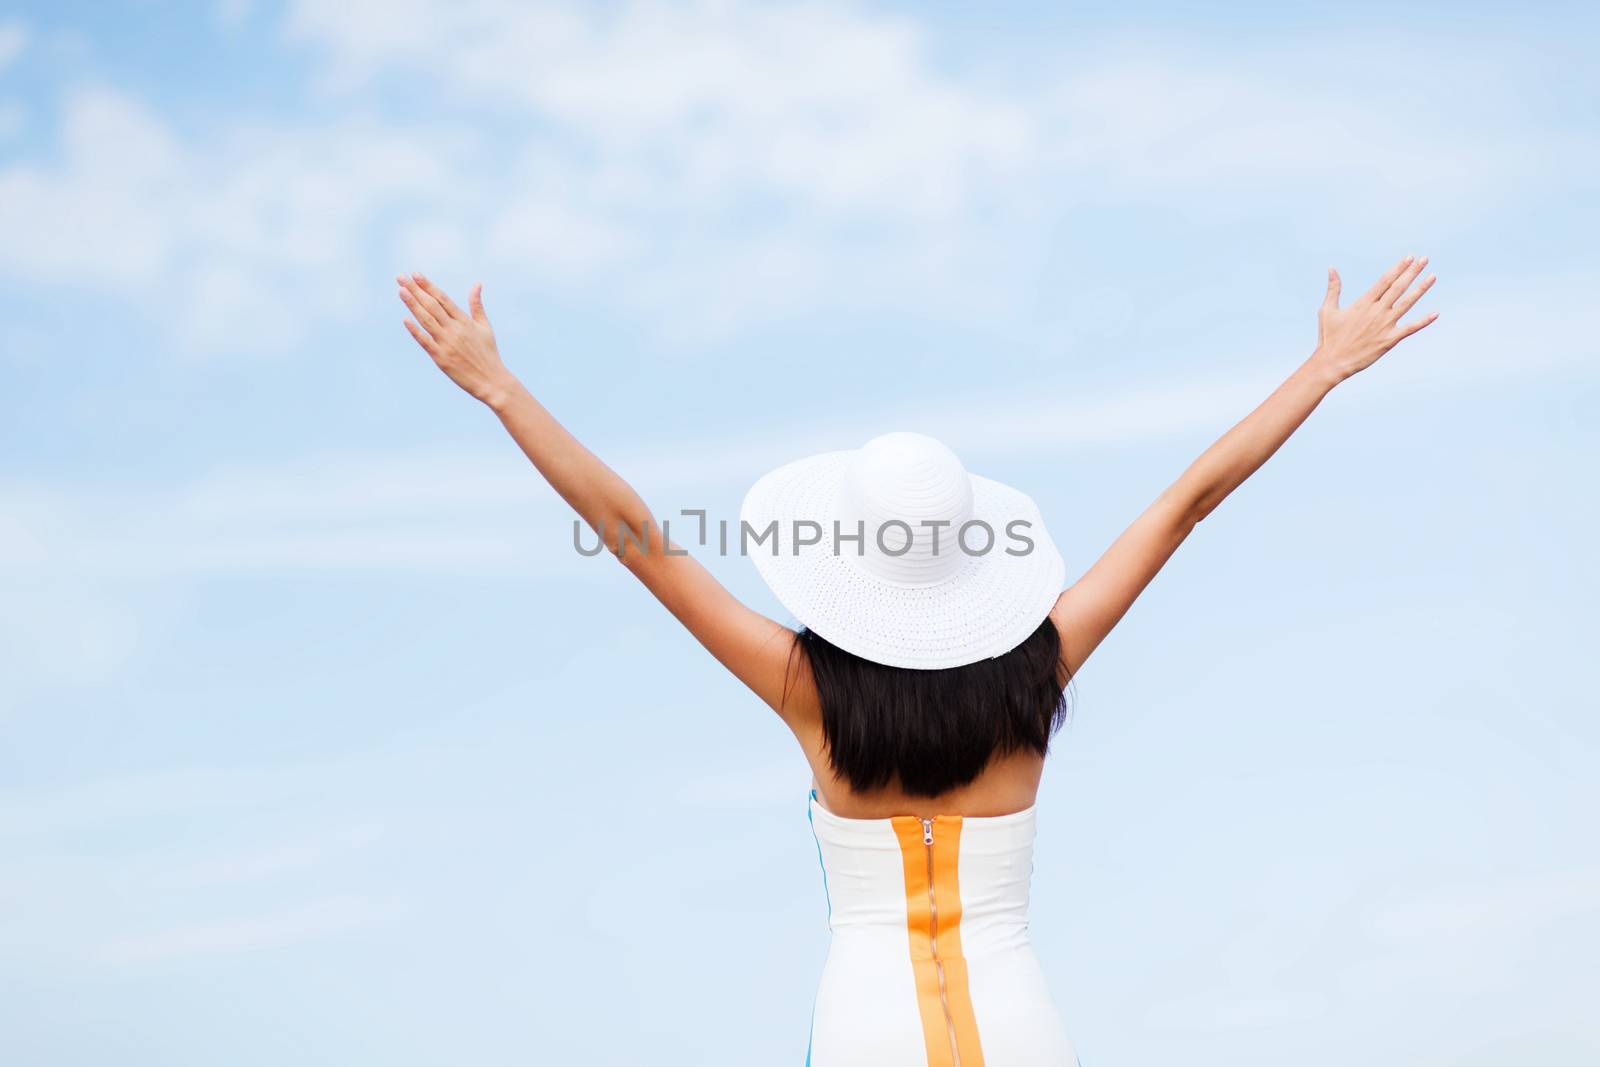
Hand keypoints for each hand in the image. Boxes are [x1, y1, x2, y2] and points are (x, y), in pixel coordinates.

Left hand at [397, 272, 518, 407]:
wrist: (492, 381)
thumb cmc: (488, 353)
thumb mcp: (485, 326)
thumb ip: (477, 305)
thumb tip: (477, 283)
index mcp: (464, 321)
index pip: (442, 298)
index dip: (428, 286)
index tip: (416, 274)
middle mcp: (454, 329)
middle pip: (431, 305)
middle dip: (415, 290)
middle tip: (401, 277)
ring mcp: (446, 343)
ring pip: (426, 319)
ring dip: (412, 304)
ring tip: (400, 290)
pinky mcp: (441, 357)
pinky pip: (425, 341)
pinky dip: (415, 330)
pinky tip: (405, 319)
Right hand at [1310, 255, 1438, 382]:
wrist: (1333, 362)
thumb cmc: (1328, 337)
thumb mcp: (1327, 310)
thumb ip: (1333, 288)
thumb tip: (1331, 268)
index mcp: (1363, 303)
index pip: (1385, 281)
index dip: (1399, 268)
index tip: (1409, 258)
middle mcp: (1377, 311)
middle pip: (1399, 287)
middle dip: (1413, 272)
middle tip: (1424, 259)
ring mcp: (1385, 325)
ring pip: (1408, 303)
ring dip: (1421, 289)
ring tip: (1433, 277)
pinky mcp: (1390, 340)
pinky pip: (1410, 328)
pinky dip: (1423, 321)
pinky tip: (1435, 314)